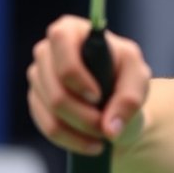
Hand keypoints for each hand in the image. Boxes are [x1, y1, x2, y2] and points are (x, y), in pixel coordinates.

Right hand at [27, 15, 150, 154]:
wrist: (118, 101)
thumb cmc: (125, 78)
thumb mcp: (138, 79)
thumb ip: (130, 98)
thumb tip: (110, 128)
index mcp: (72, 30)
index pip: (60, 41)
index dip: (76, 73)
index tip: (97, 95)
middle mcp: (47, 50)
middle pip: (56, 88)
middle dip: (83, 113)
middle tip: (106, 124)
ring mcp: (37, 77)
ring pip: (52, 111)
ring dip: (81, 128)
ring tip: (104, 133)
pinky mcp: (35, 101)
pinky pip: (48, 126)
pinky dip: (72, 139)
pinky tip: (91, 143)